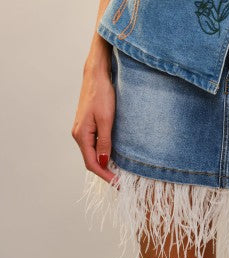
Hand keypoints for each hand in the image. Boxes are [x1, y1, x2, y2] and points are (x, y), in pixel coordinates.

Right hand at [71, 54, 117, 185]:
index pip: (91, 163)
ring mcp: (83, 128)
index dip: (104, 175)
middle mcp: (79, 134)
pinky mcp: (88, 123)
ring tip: (119, 168)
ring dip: (105, 160)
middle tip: (121, 179)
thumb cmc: (102, 94)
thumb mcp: (106, 119)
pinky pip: (95, 142)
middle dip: (105, 170)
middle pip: (91, 159)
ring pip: (93, 151)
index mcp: (81, 135)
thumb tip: (104, 162)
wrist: (96, 74)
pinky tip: (113, 151)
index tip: (117, 183)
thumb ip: (105, 141)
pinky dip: (103, 150)